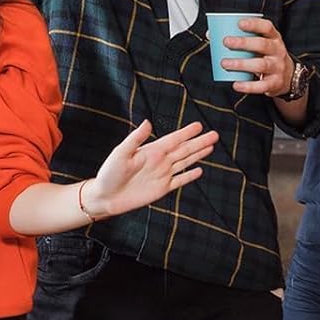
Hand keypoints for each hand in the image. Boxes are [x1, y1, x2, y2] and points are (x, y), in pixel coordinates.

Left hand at [85, 119, 217, 218]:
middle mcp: (160, 161)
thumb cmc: (109, 173)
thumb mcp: (121, 153)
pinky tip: (199, 171)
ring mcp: (162, 175)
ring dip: (198, 155)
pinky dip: (189, 176)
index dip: (187, 132)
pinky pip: (179, 181)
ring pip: (185, 162)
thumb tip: (147, 122)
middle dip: (200, 142)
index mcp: (152, 151)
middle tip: (215, 134)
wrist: (105, 197)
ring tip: (211, 146)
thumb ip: (135, 139)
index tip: (200, 125)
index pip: (174, 139)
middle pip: (185, 149)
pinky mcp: (161, 189)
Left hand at [220, 17, 297, 96]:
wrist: (288, 77)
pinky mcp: (274, 83)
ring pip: (260, 65)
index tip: (239, 23)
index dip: (254, 24)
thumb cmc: (267, 57)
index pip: (267, 27)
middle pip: (262, 44)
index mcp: (274, 38)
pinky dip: (247, 86)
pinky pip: (261, 85)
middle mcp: (278, 51)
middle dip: (243, 43)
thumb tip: (211, 34)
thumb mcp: (261, 45)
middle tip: (226, 42)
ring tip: (225, 63)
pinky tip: (235, 84)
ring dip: (241, 64)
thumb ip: (241, 39)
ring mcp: (278, 67)